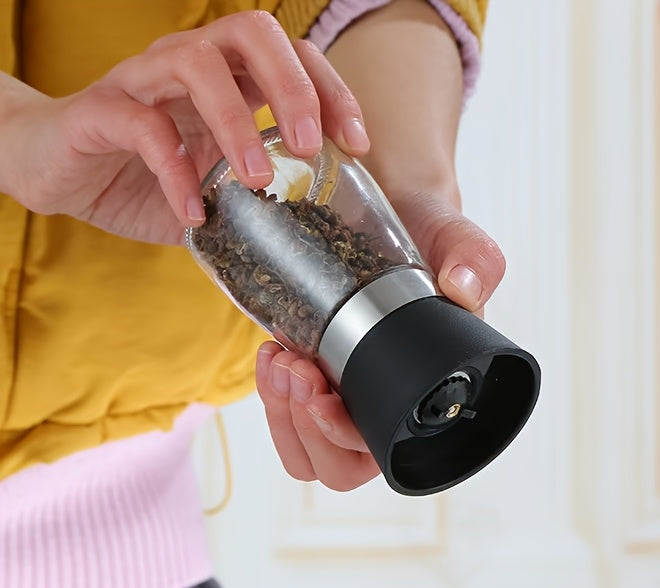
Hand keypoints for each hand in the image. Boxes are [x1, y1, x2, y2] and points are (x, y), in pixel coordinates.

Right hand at [0, 11, 368, 244]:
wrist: (60, 173)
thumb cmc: (146, 178)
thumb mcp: (216, 191)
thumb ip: (258, 202)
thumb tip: (316, 240)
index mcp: (227, 79)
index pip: (292, 57)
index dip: (332, 91)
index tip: (357, 144)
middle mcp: (188, 66)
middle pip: (251, 33)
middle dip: (292, 87)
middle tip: (310, 147)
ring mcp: (143, 81)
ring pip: (195, 64)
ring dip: (236, 121)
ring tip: (256, 180)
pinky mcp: (100, 112)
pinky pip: (141, 125)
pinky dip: (173, 171)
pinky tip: (193, 212)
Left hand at [254, 190, 504, 490]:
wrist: (393, 211)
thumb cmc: (427, 234)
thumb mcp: (453, 238)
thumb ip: (474, 256)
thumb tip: (462, 287)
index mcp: (426, 396)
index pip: (386, 452)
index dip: (345, 439)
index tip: (321, 396)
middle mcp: (387, 408)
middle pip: (337, 468)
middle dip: (305, 428)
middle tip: (296, 368)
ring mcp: (349, 399)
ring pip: (305, 454)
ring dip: (281, 414)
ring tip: (279, 359)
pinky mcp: (318, 380)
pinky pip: (287, 421)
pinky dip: (270, 394)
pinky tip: (273, 353)